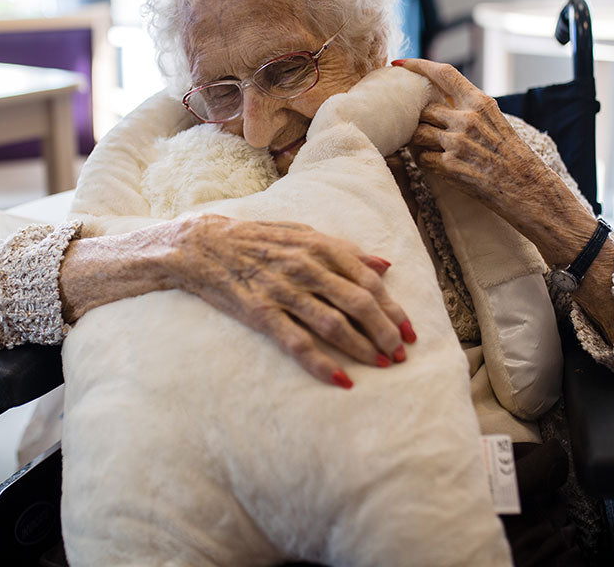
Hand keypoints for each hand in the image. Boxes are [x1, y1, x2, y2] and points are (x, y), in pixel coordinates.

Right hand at [168, 214, 414, 387]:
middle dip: (385, 330)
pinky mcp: (260, 313)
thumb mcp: (303, 233)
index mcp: (319, 245)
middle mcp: (305, 266)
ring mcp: (282, 290)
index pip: (368, 280)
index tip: (409, 330)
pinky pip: (297, 342)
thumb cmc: (258, 239)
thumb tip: (385, 265)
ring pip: (333, 323)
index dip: (393, 307)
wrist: (203, 245)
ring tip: (381, 364)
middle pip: (358, 302)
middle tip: (401, 353)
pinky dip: (321, 363)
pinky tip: (341, 380)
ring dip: (362, 347)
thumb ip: (345, 250)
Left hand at [392, 59, 556, 225]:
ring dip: (419, 142)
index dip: (418, 65)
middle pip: (423, 109)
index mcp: (480, 102)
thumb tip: (438, 101)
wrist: (527, 188)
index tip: (400, 63)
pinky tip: (440, 166)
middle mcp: (467, 118)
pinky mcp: (449, 165)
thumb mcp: (495, 121)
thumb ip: (468, 108)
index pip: (444, 74)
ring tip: (433, 149)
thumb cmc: (513, 156)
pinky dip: (426, 162)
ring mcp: (457, 142)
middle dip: (420, 120)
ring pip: (417, 133)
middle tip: (425, 130)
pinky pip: (421, 158)